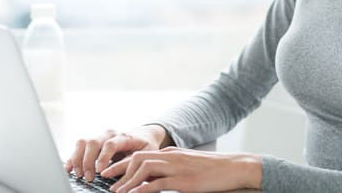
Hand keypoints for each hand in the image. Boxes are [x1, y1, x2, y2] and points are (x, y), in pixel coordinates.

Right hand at [66, 126, 166, 182]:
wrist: (144, 135)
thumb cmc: (146, 146)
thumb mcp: (144, 154)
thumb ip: (129, 163)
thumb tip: (112, 173)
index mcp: (123, 136)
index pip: (110, 143)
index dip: (103, 157)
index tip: (100, 171)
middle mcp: (109, 134)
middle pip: (93, 142)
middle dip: (88, 161)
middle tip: (89, 178)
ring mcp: (99, 138)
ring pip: (83, 142)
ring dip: (78, 159)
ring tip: (79, 174)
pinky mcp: (93, 144)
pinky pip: (78, 147)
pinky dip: (72, 157)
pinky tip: (69, 168)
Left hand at [101, 147, 261, 192]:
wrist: (234, 167)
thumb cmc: (213, 170)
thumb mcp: (188, 166)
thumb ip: (170, 170)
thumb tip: (152, 181)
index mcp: (171, 153)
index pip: (141, 154)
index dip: (123, 163)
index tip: (110, 172)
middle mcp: (171, 157)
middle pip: (138, 158)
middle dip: (119, 170)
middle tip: (107, 182)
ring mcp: (176, 167)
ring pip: (144, 168)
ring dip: (128, 181)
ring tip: (117, 192)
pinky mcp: (183, 180)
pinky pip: (158, 183)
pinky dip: (143, 189)